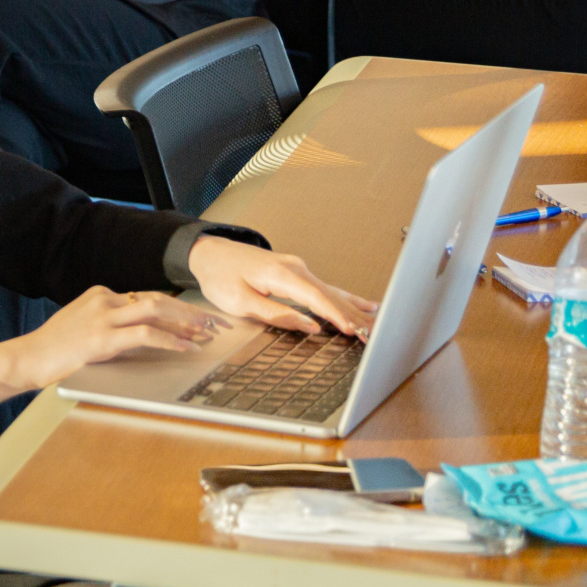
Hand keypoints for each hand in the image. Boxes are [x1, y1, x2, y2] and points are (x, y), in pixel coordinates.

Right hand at [0, 286, 219, 404]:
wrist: (27, 357)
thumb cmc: (54, 349)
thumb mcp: (84, 328)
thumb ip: (111, 325)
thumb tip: (144, 334)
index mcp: (100, 294)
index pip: (147, 297)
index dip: (176, 308)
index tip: (197, 319)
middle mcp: (104, 299)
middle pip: (156, 297)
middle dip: (188, 310)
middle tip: (213, 323)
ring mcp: (102, 316)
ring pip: (154, 309)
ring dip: (185, 320)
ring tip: (206, 333)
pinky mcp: (102, 337)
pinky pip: (145, 333)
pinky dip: (170, 339)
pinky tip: (185, 347)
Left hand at [187, 236, 376, 339]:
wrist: (208, 253)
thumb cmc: (219, 276)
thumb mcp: (240, 302)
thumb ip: (276, 314)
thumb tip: (310, 326)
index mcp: (280, 274)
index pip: (316, 298)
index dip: (336, 316)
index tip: (353, 330)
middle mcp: (294, 267)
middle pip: (331, 294)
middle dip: (355, 315)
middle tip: (377, 334)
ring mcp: (297, 267)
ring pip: (332, 291)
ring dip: (355, 308)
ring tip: (378, 322)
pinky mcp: (295, 272)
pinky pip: (325, 288)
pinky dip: (345, 299)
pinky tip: (364, 304)